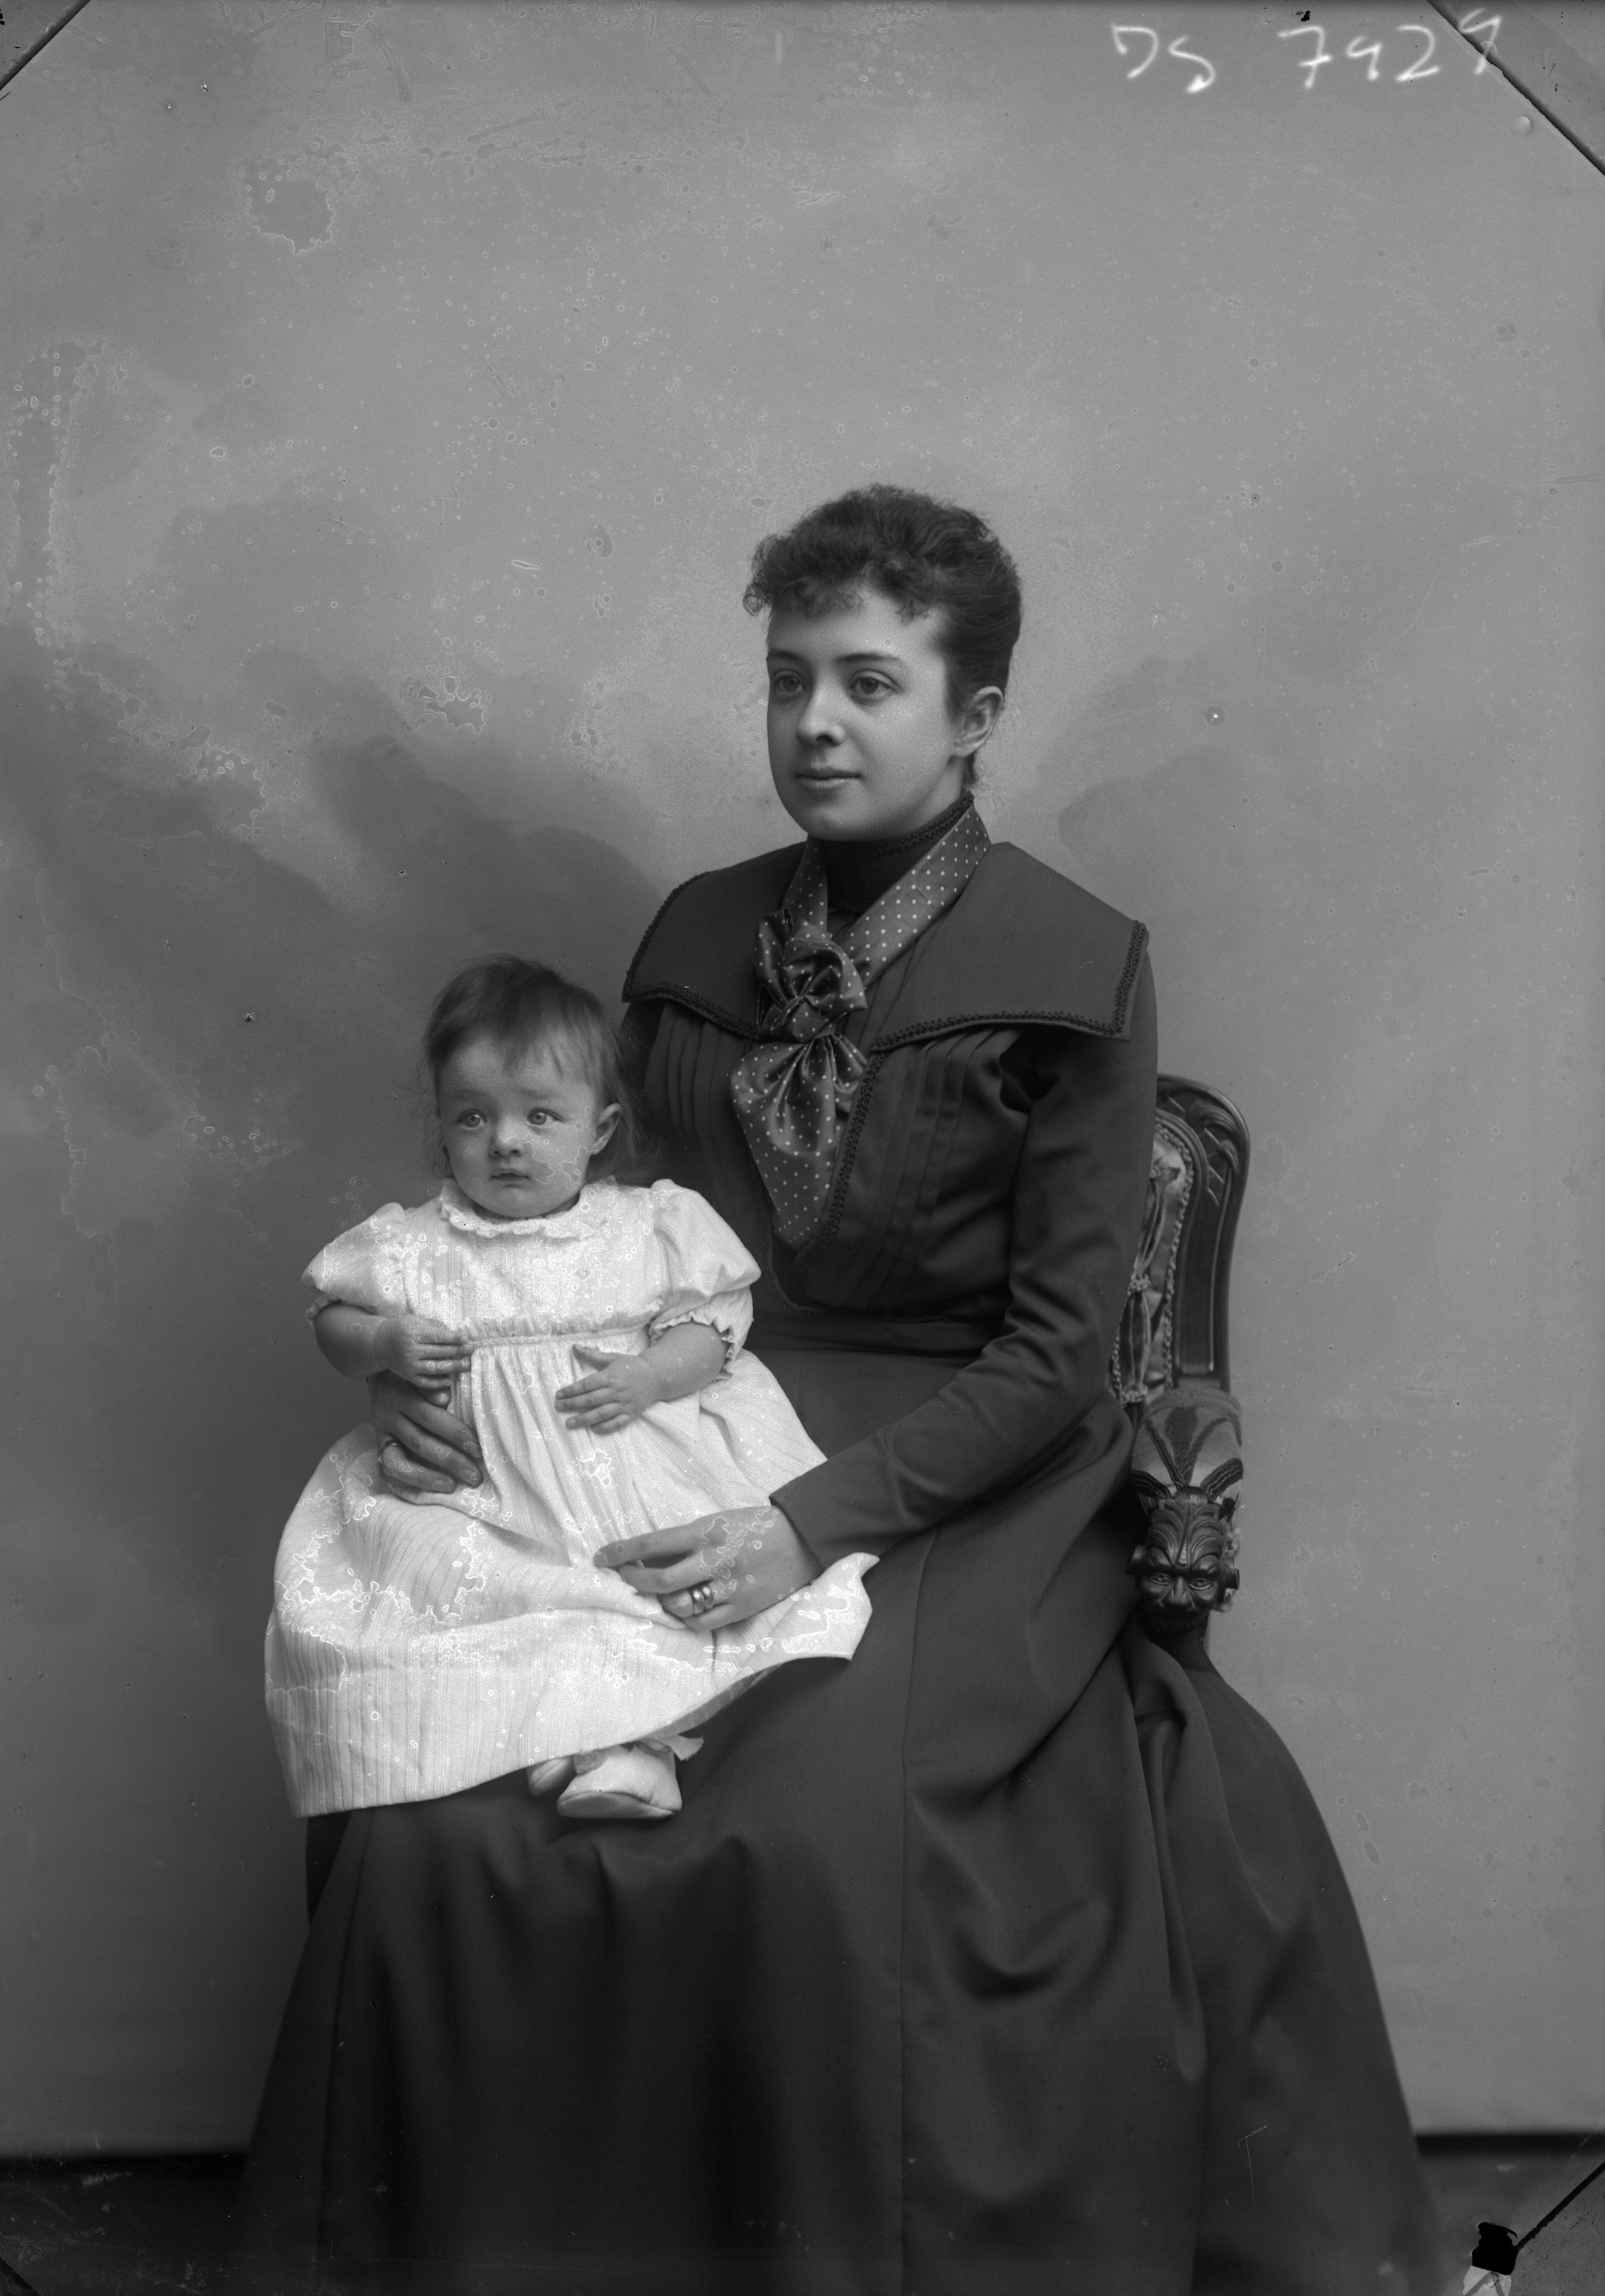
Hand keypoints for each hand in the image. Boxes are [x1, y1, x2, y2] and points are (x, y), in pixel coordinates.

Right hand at [368, 1369, 482, 1496]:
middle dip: (450, 1461)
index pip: (429, 1417)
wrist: (380, 1376)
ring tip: (451, 1487)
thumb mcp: (422, 1376)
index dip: (455, 1433)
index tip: (478, 1449)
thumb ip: (432, 1387)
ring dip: (427, 1478)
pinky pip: (389, 1474)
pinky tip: (430, 1494)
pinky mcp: (377, 1450)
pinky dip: (408, 1486)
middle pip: (419, 1443)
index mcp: (401, 1396)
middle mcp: (388, 1417)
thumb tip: (445, 1397)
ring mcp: (380, 1436)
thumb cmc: (413, 1378)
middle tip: (475, 1476)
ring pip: (398, 1463)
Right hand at [374, 1315, 472, 1402]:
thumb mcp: (416, 1320)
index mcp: (412, 1333)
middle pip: (439, 1352)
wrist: (380, 1343)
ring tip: (466, 1364)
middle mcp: (410, 1350)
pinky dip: (438, 1382)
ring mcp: (408, 1365)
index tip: (467, 1338)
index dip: (454, 1338)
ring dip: (453, 1367)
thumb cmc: (402, 1328)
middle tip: (472, 1350)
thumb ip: (434, 1326)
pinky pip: (425, 1382)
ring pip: (435, 1368)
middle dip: (458, 1351)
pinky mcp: (407, 1376)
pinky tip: (450, 1380)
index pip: (438, 1337)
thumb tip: (456, 1333)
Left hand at [555, 1344, 663, 1432]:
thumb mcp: (613, 1358)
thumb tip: (574, 1347)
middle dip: (573, 1404)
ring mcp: (625, 1404)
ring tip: (569, 1423)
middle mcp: (617, 1391)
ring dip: (584, 1419)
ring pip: (602, 1413)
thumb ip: (593, 1355)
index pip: (587, 1385)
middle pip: (591, 1400)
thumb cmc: (631, 1366)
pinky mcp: (632, 1414)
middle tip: (558, 1407)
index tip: (558, 1394)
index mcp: (611, 1376)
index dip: (571, 1390)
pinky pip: (617, 1423)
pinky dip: (605, 1427)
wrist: (656, 1376)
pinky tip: (593, 1429)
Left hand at [594, 1504, 817, 1631]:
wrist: (802, 1537)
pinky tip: (684, 1610)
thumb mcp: (717, 1521)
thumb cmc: (754, 1525)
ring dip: (660, 1602)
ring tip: (657, 1596)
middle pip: (659, 1581)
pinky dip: (687, 1618)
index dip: (620, 1553)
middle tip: (623, 1579)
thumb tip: (647, 1557)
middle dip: (632, 1582)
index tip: (601, 1558)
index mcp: (705, 1531)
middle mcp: (713, 1559)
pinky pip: (703, 1622)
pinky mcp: (742, 1606)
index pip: (651, 1544)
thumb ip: (686, 1540)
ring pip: (679, 1605)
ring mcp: (728, 1586)